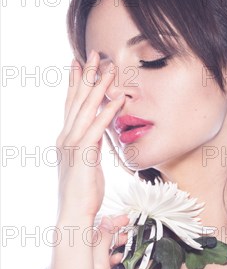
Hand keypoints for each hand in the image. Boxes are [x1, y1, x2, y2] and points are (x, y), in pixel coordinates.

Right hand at [56, 51, 125, 219]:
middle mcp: (66, 138)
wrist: (74, 214)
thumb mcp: (88, 167)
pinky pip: (98, 127)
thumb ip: (91, 149)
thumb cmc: (83, 196)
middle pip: (77, 101)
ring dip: (99, 86)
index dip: (76, 84)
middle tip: (94, 53)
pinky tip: (118, 97)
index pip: (71, 106)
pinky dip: (108, 111)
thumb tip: (98, 139)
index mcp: (66, 140)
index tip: (80, 64)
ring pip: (87, 109)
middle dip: (86, 75)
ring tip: (109, 67)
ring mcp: (72, 145)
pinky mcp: (83, 154)